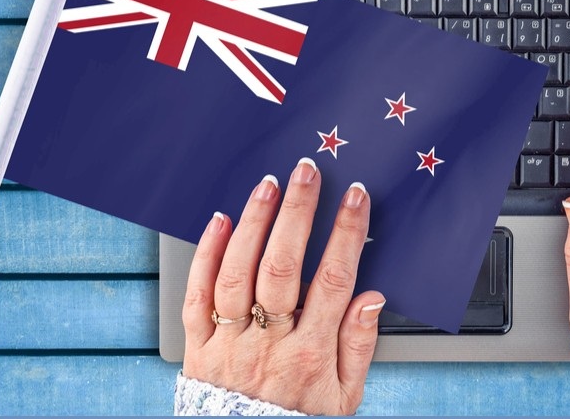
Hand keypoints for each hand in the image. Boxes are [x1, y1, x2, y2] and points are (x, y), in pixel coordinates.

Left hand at [181, 158, 384, 414]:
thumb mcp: (344, 397)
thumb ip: (359, 346)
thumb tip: (372, 299)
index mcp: (309, 353)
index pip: (332, 280)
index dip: (346, 234)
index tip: (355, 198)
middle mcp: (267, 343)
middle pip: (281, 266)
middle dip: (297, 213)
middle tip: (306, 173)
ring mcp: (228, 342)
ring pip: (238, 272)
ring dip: (254, 223)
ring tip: (268, 185)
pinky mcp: (198, 346)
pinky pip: (198, 295)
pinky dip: (206, 254)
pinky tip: (220, 221)